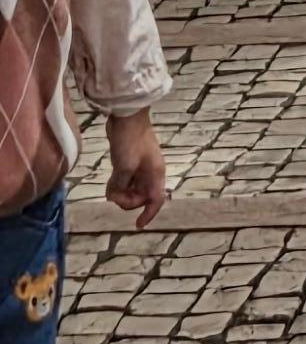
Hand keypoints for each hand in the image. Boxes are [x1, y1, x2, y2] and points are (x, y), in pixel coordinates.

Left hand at [103, 111, 165, 225]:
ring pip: (131, 190)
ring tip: (110, 185)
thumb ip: (121, 186)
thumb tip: (114, 197)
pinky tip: (110, 179)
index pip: (156, 200)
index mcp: (155, 174)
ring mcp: (140, 168)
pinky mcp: (130, 163)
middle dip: (126, 200)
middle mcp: (150, 173)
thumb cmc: (130, 141)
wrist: (127, 117)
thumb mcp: (125, 167)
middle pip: (140, 198)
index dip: (148, 214)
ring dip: (120, 192)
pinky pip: (125, 182)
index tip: (137, 226)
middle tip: (114, 193)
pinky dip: (117, 184)